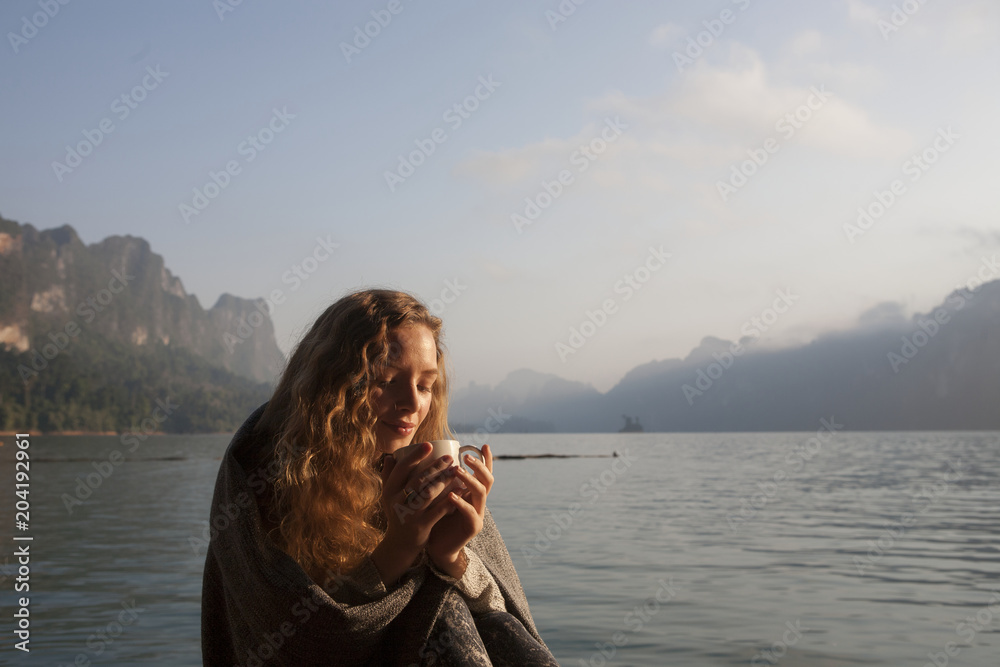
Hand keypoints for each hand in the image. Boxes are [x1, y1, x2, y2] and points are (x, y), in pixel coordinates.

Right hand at [370, 443, 468, 585]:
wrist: (399, 544)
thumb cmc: (397, 513)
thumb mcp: (388, 496)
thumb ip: (389, 476)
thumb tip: (390, 456)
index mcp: (389, 490)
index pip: (401, 468)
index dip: (415, 455)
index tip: (429, 444)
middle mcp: (397, 501)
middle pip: (418, 480)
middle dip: (435, 467)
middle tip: (450, 458)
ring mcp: (409, 514)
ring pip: (429, 493)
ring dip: (444, 480)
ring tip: (457, 471)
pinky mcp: (421, 526)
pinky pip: (438, 510)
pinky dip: (450, 499)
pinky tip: (461, 490)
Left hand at [425, 444, 493, 577]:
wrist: (437, 545)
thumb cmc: (436, 517)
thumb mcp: (437, 494)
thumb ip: (437, 479)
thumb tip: (425, 457)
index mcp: (471, 491)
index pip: (483, 472)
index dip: (485, 459)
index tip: (484, 445)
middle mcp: (478, 500)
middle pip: (487, 479)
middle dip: (479, 466)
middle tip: (466, 457)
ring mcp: (478, 513)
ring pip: (481, 493)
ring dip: (470, 480)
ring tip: (457, 471)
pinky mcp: (473, 527)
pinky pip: (470, 513)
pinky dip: (461, 503)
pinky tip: (451, 495)